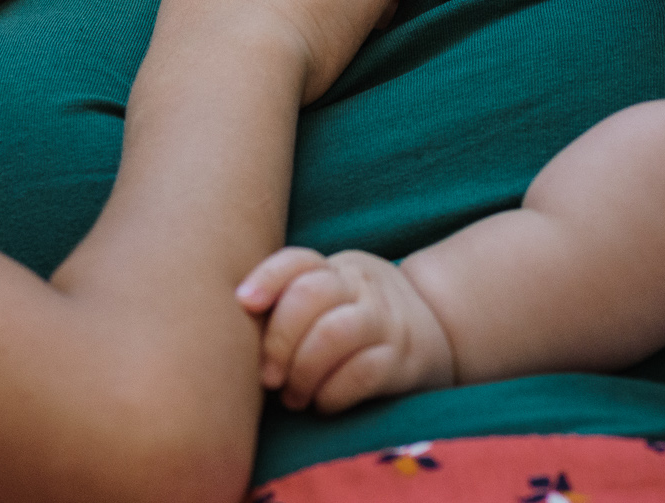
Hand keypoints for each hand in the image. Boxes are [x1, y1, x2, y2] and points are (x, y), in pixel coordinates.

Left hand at [236, 247, 454, 411]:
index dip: (268, 278)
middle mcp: (361, 287)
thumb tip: (224, 337)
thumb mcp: (331, 298)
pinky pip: (362, 373)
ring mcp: (386, 320)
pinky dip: (332, 393)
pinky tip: (323, 403)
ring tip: (294, 397)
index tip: (244, 303)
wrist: (440, 329)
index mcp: (336, 269)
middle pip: (310, 295)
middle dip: (279, 340)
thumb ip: (290, 306)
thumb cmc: (358, 320)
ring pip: (334, 333)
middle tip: (268, 378)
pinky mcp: (404, 360)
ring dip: (303, 371)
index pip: (299, 260)